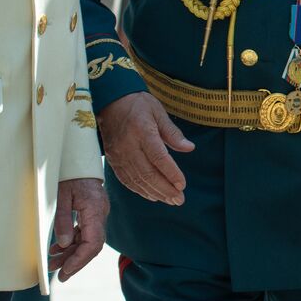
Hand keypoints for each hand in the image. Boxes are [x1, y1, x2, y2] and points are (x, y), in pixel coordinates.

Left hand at [47, 178, 107, 281]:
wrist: (78, 159)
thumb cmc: (69, 175)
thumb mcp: (60, 196)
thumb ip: (63, 220)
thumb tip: (62, 245)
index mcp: (95, 210)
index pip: (93, 243)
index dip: (79, 260)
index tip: (64, 272)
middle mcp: (100, 214)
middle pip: (92, 246)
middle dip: (76, 262)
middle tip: (58, 276)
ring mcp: (98, 214)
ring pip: (88, 241)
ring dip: (71, 254)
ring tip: (52, 265)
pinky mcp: (92, 213)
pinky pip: (85, 233)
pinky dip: (72, 243)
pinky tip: (57, 249)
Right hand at [98, 91, 194, 205]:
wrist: (110, 100)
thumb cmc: (138, 104)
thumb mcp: (159, 112)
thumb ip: (173, 133)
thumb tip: (190, 148)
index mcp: (142, 131)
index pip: (158, 158)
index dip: (171, 173)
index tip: (182, 185)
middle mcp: (128, 146)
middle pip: (147, 173)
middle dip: (165, 189)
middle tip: (179, 200)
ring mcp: (118, 154)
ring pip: (136, 180)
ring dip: (154, 193)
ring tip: (170, 200)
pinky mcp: (112, 159)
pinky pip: (126, 179)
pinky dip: (139, 190)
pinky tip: (152, 195)